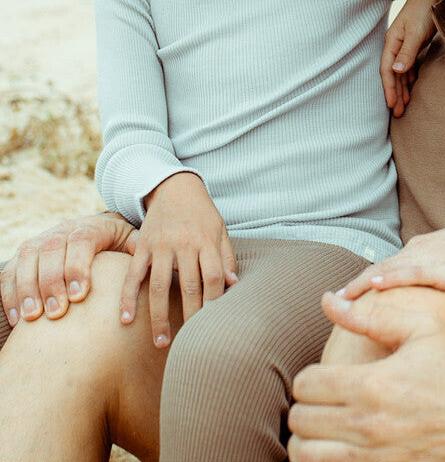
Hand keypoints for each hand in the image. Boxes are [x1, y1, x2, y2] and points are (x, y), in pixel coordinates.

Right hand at [1, 212, 136, 326]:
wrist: (94, 232)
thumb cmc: (116, 244)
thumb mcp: (131, 242)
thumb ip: (138, 250)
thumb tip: (156, 262)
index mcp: (92, 227)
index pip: (81, 241)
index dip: (78, 266)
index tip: (80, 296)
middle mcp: (62, 231)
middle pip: (50, 250)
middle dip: (51, 282)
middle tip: (57, 312)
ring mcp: (40, 241)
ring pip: (27, 260)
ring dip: (27, 289)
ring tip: (34, 318)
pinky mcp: (23, 256)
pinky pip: (9, 272)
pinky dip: (10, 294)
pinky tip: (17, 319)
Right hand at [120, 172, 236, 347]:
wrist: (174, 186)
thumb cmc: (202, 213)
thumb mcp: (219, 229)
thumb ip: (226, 256)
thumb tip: (233, 285)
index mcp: (206, 240)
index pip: (213, 276)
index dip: (215, 302)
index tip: (214, 324)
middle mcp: (184, 243)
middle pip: (189, 286)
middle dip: (190, 317)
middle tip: (190, 344)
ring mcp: (160, 245)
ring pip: (159, 286)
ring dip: (159, 317)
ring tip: (162, 342)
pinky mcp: (141, 246)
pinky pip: (133, 275)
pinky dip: (128, 298)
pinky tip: (126, 320)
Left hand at [288, 292, 444, 461]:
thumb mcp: (423, 327)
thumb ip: (371, 315)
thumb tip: (328, 299)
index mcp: (373, 385)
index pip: (306, 385)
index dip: (308, 377)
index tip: (322, 375)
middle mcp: (368, 427)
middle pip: (300, 422)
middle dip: (304, 407)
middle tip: (321, 399)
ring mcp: (375, 459)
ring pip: (306, 455)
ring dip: (308, 439)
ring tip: (323, 426)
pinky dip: (324, 461)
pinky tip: (337, 447)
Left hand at [340, 215, 444, 317]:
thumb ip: (430, 274)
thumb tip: (417, 293)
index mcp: (417, 250)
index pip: (383, 268)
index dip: (361, 283)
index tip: (342, 298)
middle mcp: (416, 251)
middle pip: (377, 269)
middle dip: (353, 286)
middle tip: (329, 302)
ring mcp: (426, 258)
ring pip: (386, 271)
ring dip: (361, 285)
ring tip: (340, 299)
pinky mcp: (439, 267)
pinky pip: (408, 274)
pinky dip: (388, 279)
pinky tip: (373, 287)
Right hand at [381, 0, 437, 117]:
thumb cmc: (425, 8)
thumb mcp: (416, 31)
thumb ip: (408, 51)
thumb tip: (396, 71)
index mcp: (392, 40)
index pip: (387, 70)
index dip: (388, 88)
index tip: (392, 105)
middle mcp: (396, 44)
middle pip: (393, 73)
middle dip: (395, 93)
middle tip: (399, 114)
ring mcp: (406, 44)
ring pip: (401, 71)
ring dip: (402, 88)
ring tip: (405, 106)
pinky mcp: (416, 43)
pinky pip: (410, 65)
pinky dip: (410, 78)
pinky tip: (413, 87)